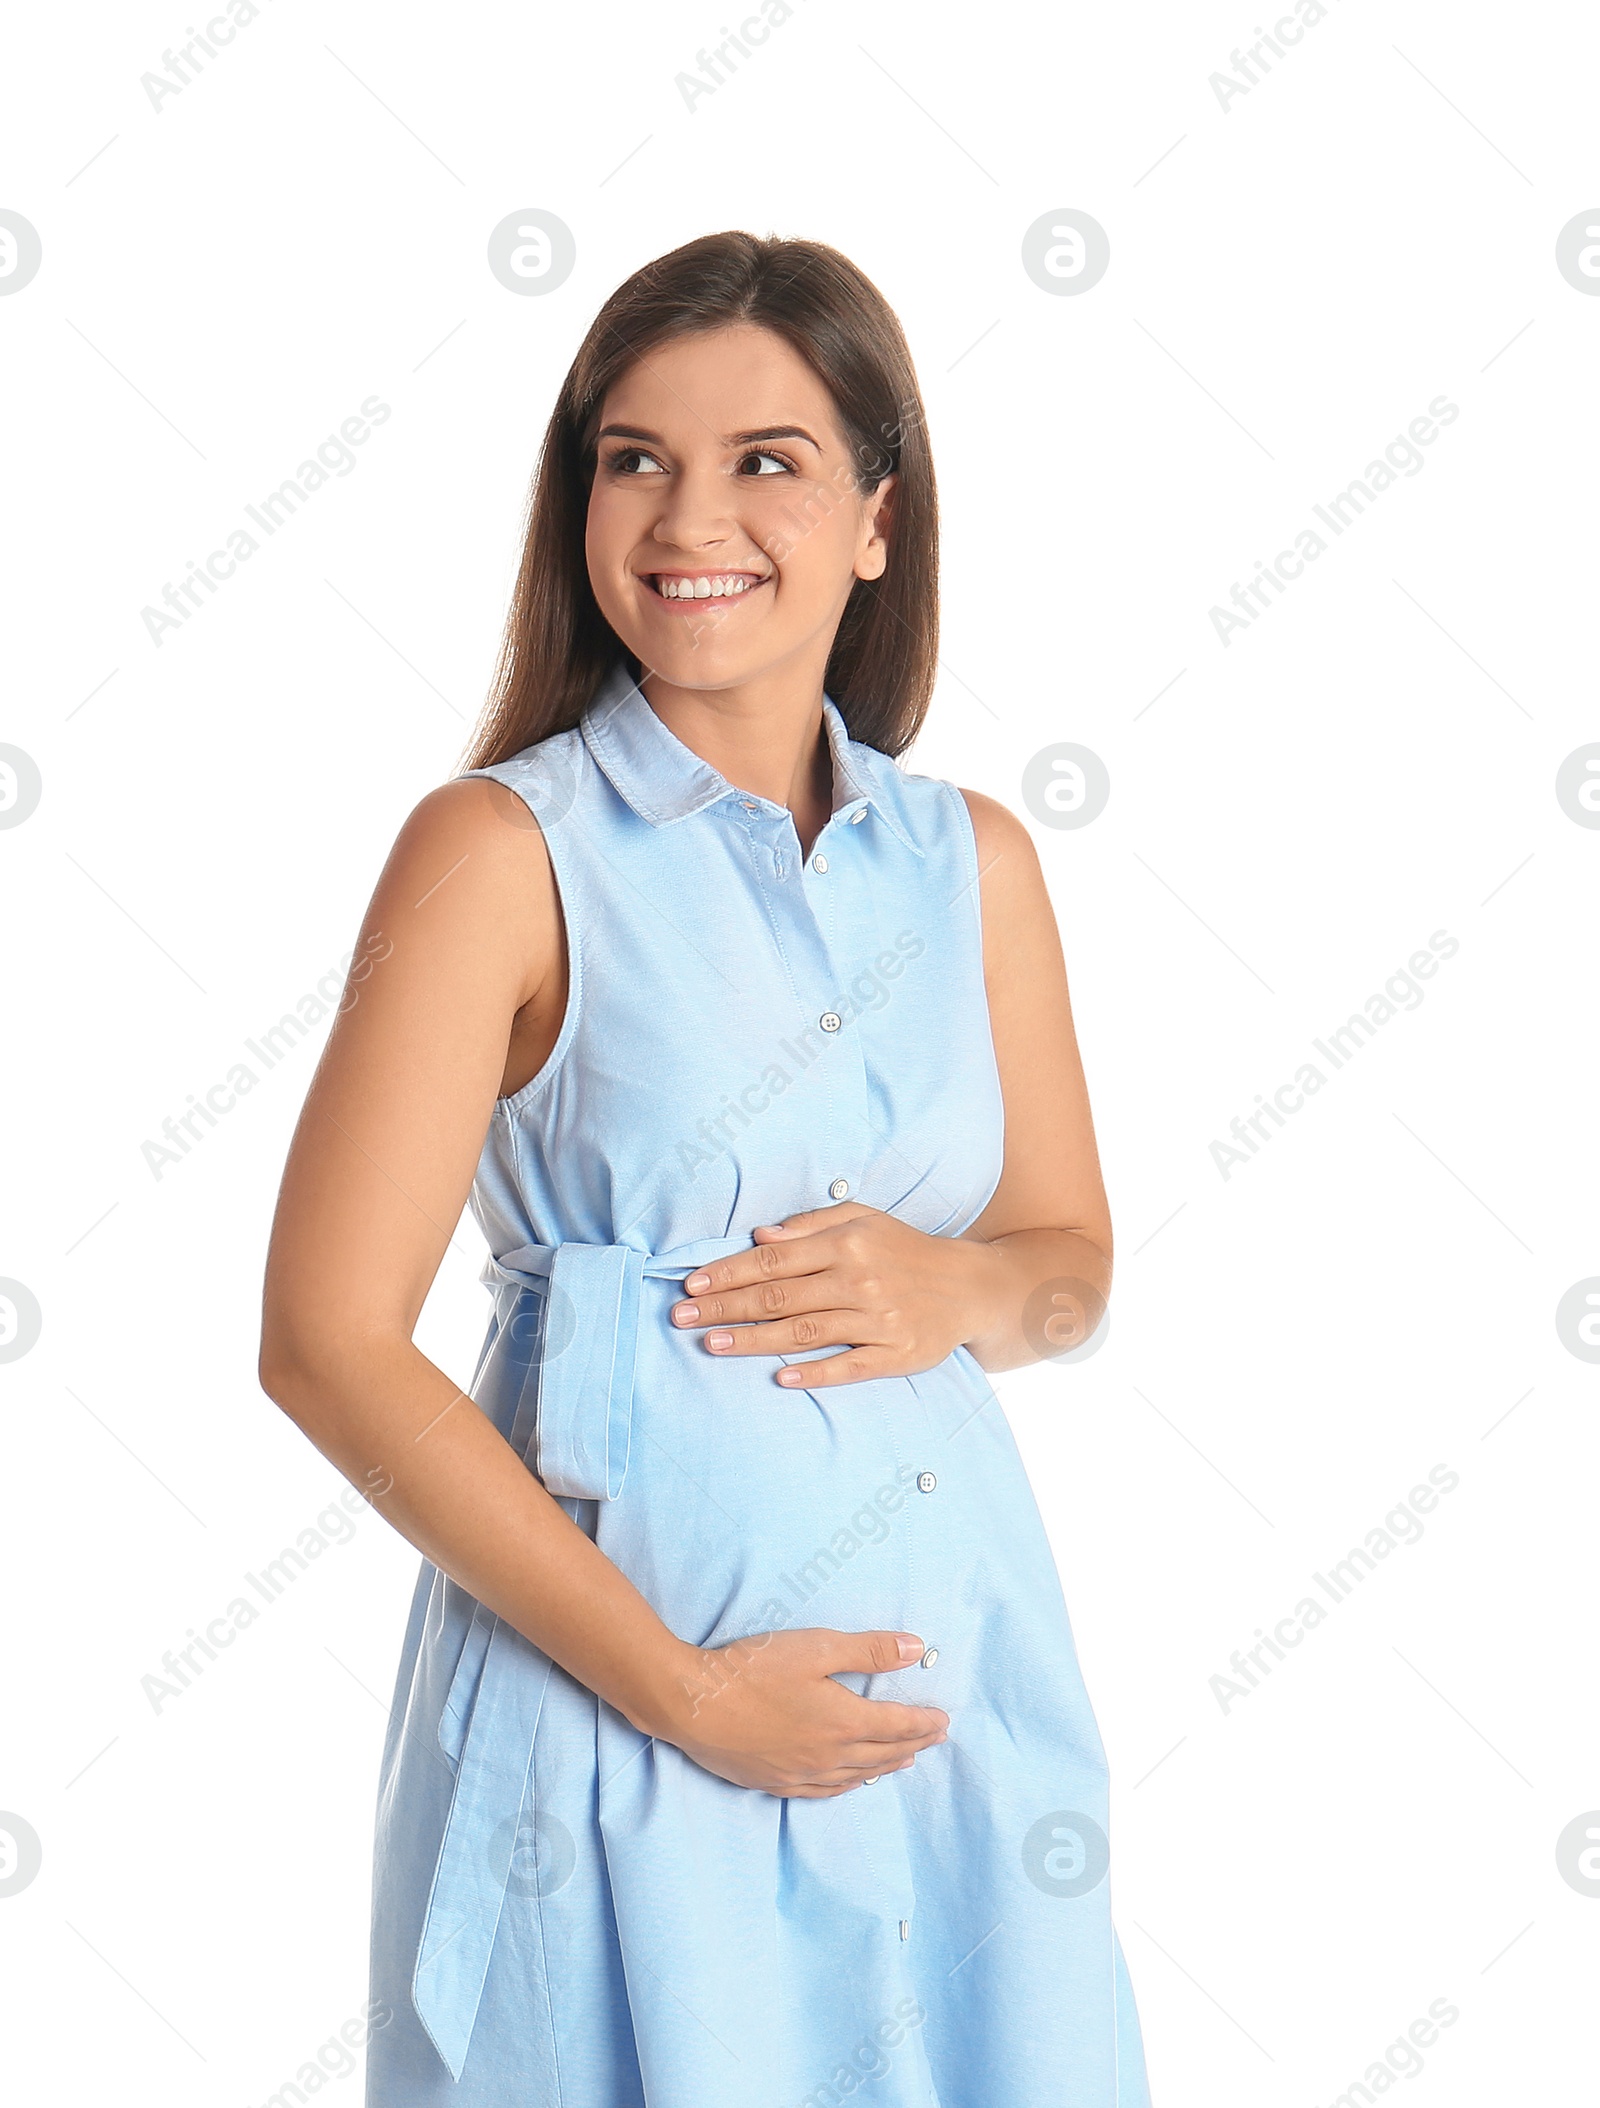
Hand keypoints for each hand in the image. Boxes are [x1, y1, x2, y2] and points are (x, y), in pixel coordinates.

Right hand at [657, 1627, 948, 1796]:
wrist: (693, 1704)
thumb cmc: (752, 1669)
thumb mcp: (815, 1647)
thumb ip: (868, 1650)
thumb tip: (916, 1649)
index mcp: (843, 1721)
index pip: (897, 1725)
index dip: (923, 1723)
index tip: (943, 1721)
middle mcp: (829, 1755)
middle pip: (882, 1753)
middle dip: (912, 1745)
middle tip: (933, 1739)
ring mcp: (801, 1773)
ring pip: (857, 1775)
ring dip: (886, 1766)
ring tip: (905, 1761)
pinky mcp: (775, 1782)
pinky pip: (825, 1791)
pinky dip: (848, 1785)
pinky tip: (850, 1781)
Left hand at [668, 1201, 1001, 1387]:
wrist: (969, 1286)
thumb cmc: (904, 1250)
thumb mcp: (864, 1219)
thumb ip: (812, 1224)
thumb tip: (761, 1236)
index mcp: (847, 1243)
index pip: (774, 1260)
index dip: (728, 1272)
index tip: (692, 1284)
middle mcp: (859, 1280)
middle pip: (779, 1296)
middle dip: (725, 1307)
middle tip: (680, 1316)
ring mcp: (878, 1320)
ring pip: (804, 1332)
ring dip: (754, 1340)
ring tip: (712, 1344)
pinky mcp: (896, 1354)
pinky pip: (849, 1366)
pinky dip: (815, 1372)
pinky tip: (780, 1378)